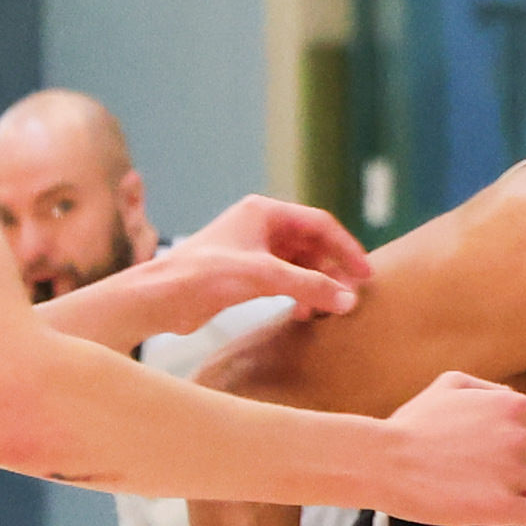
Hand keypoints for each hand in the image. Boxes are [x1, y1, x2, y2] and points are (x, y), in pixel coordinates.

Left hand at [95, 238, 354, 345]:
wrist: (160, 298)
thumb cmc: (205, 276)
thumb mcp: (264, 277)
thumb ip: (309, 286)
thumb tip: (349, 300)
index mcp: (263, 212)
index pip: (319, 224)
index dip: (345, 248)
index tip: (365, 274)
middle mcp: (258, 226)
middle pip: (310, 244)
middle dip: (332, 269)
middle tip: (351, 295)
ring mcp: (251, 250)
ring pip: (297, 264)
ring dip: (315, 284)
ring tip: (330, 308)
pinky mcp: (242, 275)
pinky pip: (282, 280)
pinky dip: (297, 294)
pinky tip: (303, 313)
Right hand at [376, 371, 525, 525]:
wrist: (385, 462)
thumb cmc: (411, 426)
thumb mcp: (449, 385)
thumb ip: (489, 388)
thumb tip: (513, 398)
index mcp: (512, 406)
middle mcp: (519, 437)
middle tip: (518, 476)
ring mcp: (513, 473)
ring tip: (525, 497)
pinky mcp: (502, 507)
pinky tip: (524, 518)